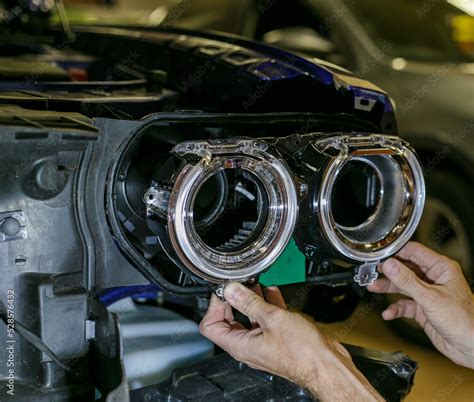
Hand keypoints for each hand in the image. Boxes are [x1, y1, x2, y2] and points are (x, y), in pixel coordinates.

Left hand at [199, 283, 382, 400]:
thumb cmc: (303, 353)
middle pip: (229, 319)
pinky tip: (272, 291)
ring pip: (250, 316)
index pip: (210, 325)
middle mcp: (249, 345)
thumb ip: (249, 302)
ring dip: (251, 298)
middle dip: (233, 298)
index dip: (214, 305)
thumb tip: (230, 290)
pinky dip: (267, 303)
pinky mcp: (278, 337)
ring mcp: (263, 341)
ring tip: (253, 282)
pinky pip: (267, 318)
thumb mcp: (272, 319)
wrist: (327, 365)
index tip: (223, 289)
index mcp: (240, 345)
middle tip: (238, 283)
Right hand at [368, 242, 473, 368]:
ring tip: (373, 287)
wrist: (472, 347)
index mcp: (441, 268)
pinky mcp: (424, 309)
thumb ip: (407, 280)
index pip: (413, 252)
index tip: (379, 255)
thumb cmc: (465, 320)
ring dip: (388, 288)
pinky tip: (389, 313)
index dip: (395, 253)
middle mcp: (433, 279)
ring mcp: (428, 294)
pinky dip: (395, 308)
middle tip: (371, 271)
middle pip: (404, 268)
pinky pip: (405, 305)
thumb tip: (389, 264)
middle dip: (388, 271)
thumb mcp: (430, 297)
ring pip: (402, 286)